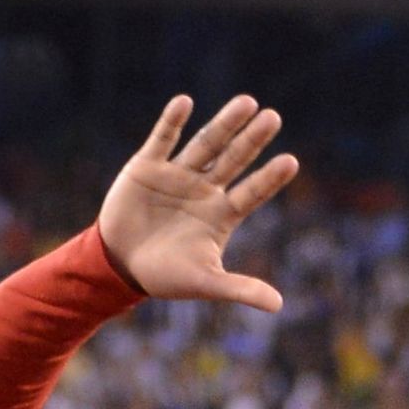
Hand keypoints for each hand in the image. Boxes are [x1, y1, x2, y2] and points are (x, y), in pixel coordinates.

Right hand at [94, 92, 297, 313]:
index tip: (291, 162)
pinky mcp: (147, 166)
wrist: (118, 266)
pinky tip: (185, 102)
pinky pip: (162, 140)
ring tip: (247, 103)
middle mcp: (204, 189)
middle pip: (234, 159)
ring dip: (224, 124)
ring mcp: (177, 174)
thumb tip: (278, 306)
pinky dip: (172, 122)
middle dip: (252, 140)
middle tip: (273, 117)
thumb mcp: (204, 282)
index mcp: (221, 213)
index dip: (270, 178)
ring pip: (206, 144)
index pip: (252, 192)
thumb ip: (239, 288)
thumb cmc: (164, 276)